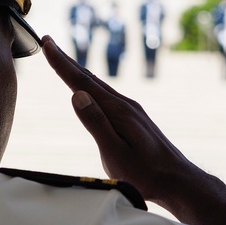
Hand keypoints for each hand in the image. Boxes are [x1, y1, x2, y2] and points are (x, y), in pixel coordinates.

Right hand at [41, 35, 212, 221]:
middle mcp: (125, 105)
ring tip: (63, 61)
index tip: (47, 44)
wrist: (178, 181)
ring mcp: (131, 111)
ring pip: (99, 86)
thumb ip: (96, 124)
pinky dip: (91, 86)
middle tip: (48, 43)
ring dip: (78, 72)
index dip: (61, 63)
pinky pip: (107, 96)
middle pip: (89, 78)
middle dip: (66, 61)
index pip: (82, 82)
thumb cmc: (146, 174)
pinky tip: (90, 90)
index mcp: (118, 111)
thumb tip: (77, 95)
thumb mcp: (115, 153)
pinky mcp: (134, 119)